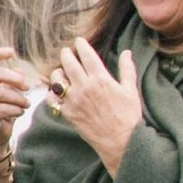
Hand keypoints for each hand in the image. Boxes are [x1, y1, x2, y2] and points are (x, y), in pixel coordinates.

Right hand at [0, 47, 34, 162]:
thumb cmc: (4, 111)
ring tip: (26, 104)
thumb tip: (19, 70)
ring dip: (18, 98)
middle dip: (13, 78)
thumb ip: (14, 82)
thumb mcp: (12, 93)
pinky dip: (15, 110)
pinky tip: (20, 112)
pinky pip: (0, 109)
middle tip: (27, 87)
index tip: (12, 52)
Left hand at [44, 34, 142, 172]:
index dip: (81, 45)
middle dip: (66, 54)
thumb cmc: (128, 116)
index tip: (78, 41)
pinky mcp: (67, 113)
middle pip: (68, 63)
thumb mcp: (130, 91)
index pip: (86, 55)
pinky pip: (51, 98)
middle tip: (66, 52)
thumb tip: (127, 52)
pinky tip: (56, 92)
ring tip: (62, 72)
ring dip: (58, 73)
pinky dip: (52, 93)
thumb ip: (127, 70)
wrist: (120, 141)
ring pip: (57, 79)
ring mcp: (73, 100)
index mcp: (101, 79)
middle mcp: (84, 87)